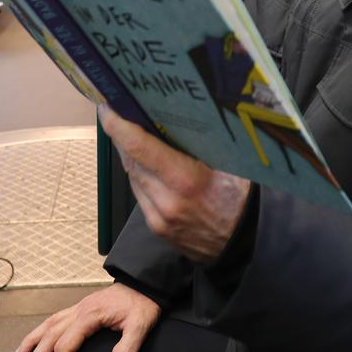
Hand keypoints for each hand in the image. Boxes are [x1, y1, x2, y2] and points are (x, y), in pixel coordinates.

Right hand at [13, 283, 160, 351]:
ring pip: (49, 324)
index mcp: (90, 315)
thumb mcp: (139, 329)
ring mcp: (79, 307)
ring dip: (32, 339)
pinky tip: (38, 336)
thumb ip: (124, 351)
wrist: (145, 283)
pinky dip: (43, 329)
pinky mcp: (82, 307)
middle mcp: (80, 309)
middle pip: (51, 334)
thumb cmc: (143, 303)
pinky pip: (56, 317)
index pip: (66, 342)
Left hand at [98, 106, 250, 262]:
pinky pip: (140, 194)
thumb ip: (199, 144)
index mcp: (186, 179)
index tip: (107, 107)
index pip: (139, 147)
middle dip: (121, 135)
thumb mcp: (227, 163)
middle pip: (131, 160)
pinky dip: (139, 175)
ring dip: (129, 154)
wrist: (244, 244)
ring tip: (131, 133)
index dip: (118, 125)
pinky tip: (146, 163)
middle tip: (117, 111)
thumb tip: (176, 114)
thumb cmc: (240, 198)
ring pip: (132, 177)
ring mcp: (158, 217)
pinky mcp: (156, 228)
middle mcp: (166, 200)